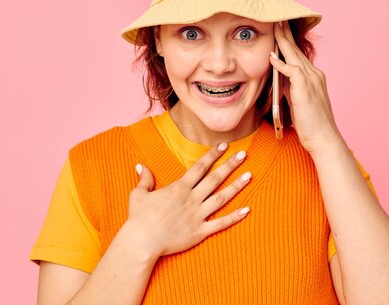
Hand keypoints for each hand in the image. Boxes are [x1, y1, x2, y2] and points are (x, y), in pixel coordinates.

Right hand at [125, 143, 250, 257]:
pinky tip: (247, 210)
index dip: (212, 155)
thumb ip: (145, 179)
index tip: (224, 145)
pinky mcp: (200, 232)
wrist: (142, 242)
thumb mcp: (138, 194)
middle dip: (230, 165)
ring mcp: (197, 216)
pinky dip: (234, 217)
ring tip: (249, 175)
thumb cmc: (139, 218)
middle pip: (215, 179)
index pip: (199, 167)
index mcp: (179, 188)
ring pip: (221, 198)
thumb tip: (141, 165)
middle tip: (243, 154)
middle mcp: (191, 199)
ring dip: (236, 186)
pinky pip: (220, 224)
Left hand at [269, 21, 345, 152]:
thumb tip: (277, 81)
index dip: (288, 40)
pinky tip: (271, 56)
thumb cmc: (310, 125)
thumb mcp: (297, 102)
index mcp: (313, 77)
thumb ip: (288, 89)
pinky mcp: (305, 89)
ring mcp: (311, 80)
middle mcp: (314, 74)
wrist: (324, 139)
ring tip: (274, 26)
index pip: (298, 54)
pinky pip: (291, 71)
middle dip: (286, 32)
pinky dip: (281, 63)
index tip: (280, 28)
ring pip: (294, 55)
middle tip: (277, 17)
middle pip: (296, 49)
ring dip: (283, 40)